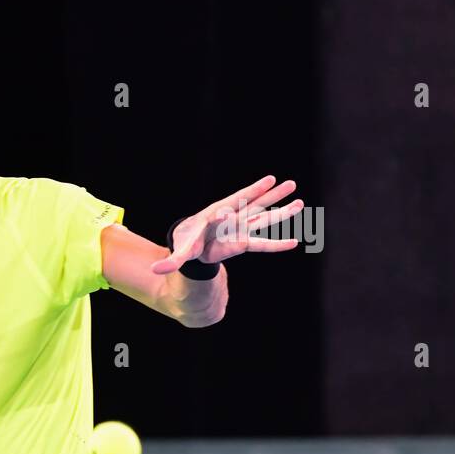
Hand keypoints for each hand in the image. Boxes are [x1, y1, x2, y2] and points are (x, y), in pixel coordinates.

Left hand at [152, 174, 303, 274]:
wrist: (193, 243)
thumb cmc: (187, 242)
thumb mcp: (180, 251)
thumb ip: (171, 260)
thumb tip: (155, 270)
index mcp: (213, 217)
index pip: (222, 212)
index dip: (225, 213)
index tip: (228, 211)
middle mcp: (231, 218)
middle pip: (251, 204)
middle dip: (266, 195)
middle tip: (285, 183)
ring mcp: (240, 227)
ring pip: (263, 216)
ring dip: (280, 209)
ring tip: (299, 200)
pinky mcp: (245, 240)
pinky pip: (263, 243)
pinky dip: (276, 245)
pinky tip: (294, 243)